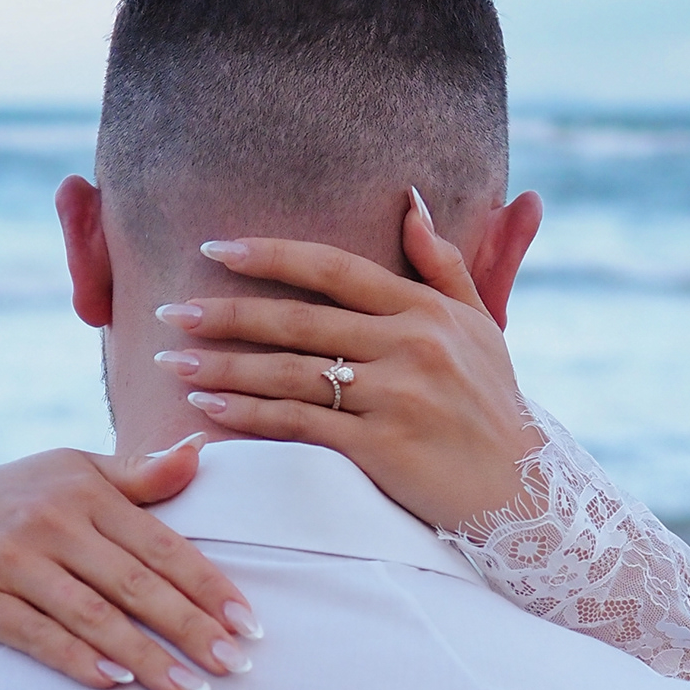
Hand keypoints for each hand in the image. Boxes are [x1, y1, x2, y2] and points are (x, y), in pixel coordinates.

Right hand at [0, 441, 260, 689]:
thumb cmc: (16, 499)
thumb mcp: (73, 473)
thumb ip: (138, 477)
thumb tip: (199, 453)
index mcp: (86, 491)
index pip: (162, 545)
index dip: (209, 586)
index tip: (249, 624)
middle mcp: (52, 521)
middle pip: (136, 584)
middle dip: (190, 628)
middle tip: (235, 667)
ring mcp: (12, 560)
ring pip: (93, 616)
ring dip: (147, 656)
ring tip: (190, 689)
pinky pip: (39, 636)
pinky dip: (81, 660)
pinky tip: (119, 683)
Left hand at [155, 195, 539, 532]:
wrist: (519, 488)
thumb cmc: (492, 404)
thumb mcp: (478, 325)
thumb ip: (442, 264)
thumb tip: (411, 201)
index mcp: (424, 309)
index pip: (333, 268)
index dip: (270, 256)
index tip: (215, 249)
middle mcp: (409, 346)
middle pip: (298, 321)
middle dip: (225, 313)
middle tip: (169, 310)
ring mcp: (394, 398)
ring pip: (289, 373)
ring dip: (223, 365)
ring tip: (172, 360)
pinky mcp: (380, 448)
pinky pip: (298, 424)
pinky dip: (247, 414)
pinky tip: (207, 405)